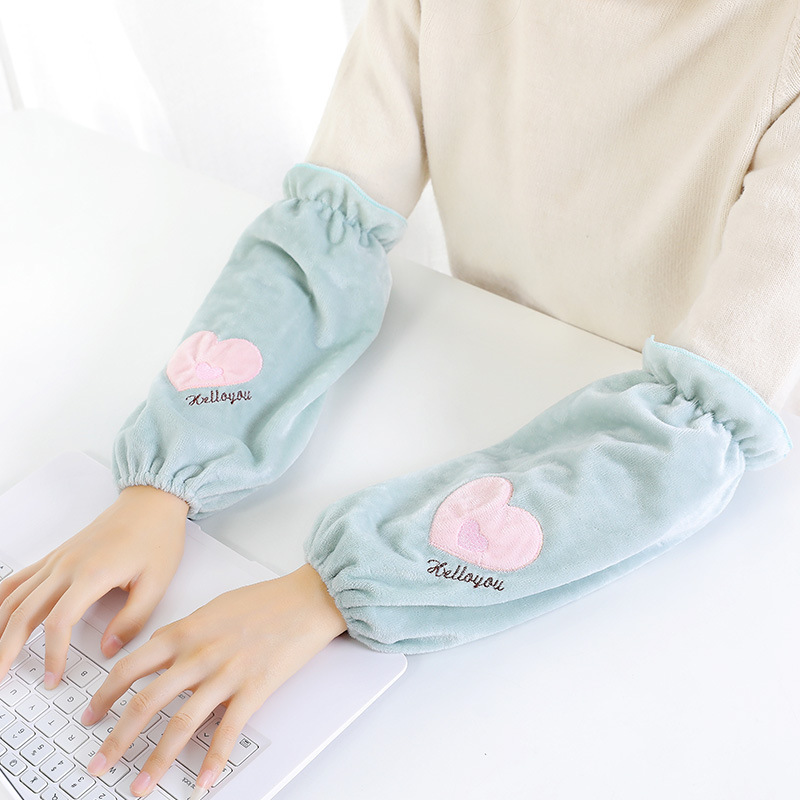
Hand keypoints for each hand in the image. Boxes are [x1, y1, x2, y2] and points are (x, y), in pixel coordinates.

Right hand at [0, 485, 188, 687]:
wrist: (152, 501)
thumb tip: (108, 649)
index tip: (55, 677)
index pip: (58, 623)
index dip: (52, 655)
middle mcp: (66, 566)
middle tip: (1, 680)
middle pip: (22, 613)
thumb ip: (132, 620)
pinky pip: (18, 580)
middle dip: (6, 650)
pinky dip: (2, 601)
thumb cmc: (158, 536)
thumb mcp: (157, 582)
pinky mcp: (56, 556)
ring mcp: (57, 559)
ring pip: (13, 597)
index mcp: (92, 574)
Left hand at [83, 564, 346, 796]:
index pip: (129, 667)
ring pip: (180, 724)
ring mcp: (226, 674)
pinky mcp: (254, 689)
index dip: (103, 696)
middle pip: (144, 702)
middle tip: (98, 764)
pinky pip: (227, 732)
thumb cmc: (264, 600)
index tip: (90, 716)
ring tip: (139, 786)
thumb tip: (160, 651)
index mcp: (184, 632)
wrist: (306, 600)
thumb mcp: (213, 607)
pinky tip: (202, 783)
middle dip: (116, 740)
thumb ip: (183, 631)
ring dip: (156, 761)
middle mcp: (199, 655)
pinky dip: (212, 761)